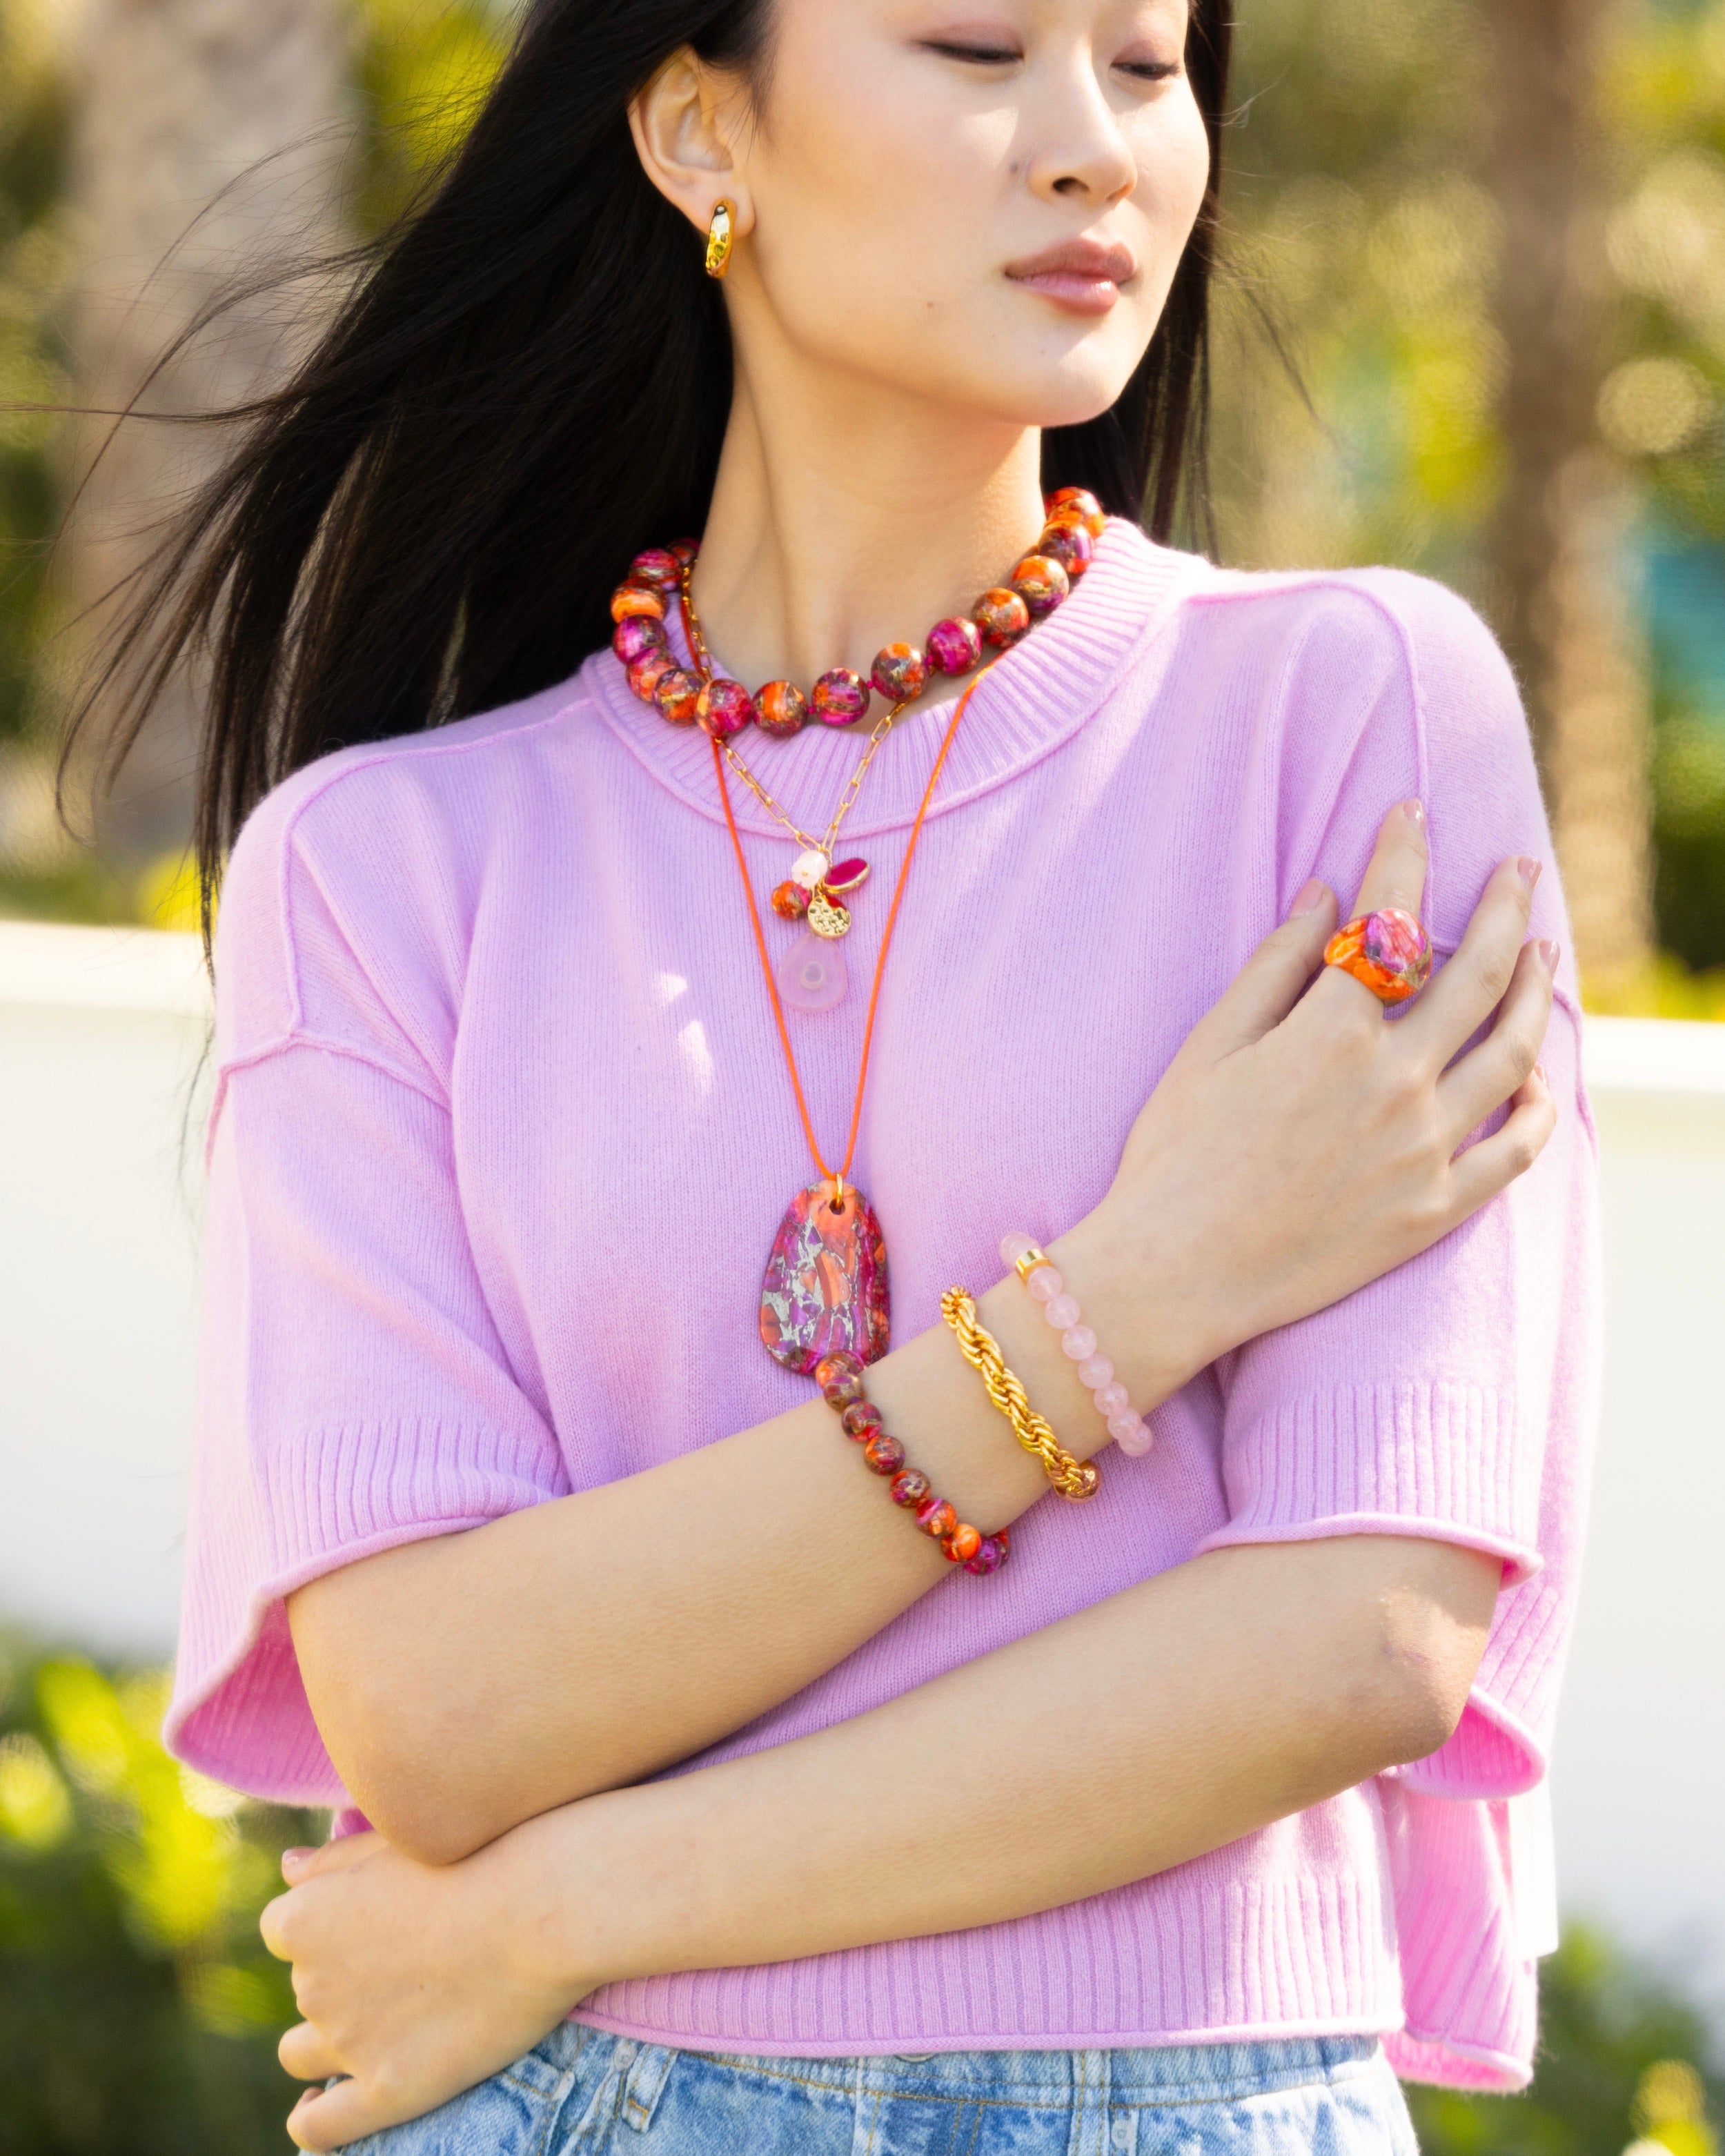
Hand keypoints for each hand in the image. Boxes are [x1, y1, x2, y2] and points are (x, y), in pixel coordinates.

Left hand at [261, 1823, 589, 2150]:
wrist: (543, 1908)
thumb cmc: (475, 1854)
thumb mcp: (393, 1840)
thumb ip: (331, 1860)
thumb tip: (287, 1869)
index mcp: (303, 1918)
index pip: (283, 1928)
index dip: (325, 1923)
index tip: (369, 1917)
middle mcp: (312, 1983)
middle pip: (306, 1985)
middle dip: (340, 1976)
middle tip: (404, 1958)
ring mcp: (347, 2042)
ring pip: (302, 2053)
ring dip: (325, 2041)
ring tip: (373, 2028)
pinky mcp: (386, 2090)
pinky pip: (320, 2126)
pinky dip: (311, 2119)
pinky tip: (316, 2108)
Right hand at [1072, 799, 1556, 1397]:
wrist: (1173, 1275)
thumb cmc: (1172, 1155)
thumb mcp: (1210, 1045)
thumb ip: (1276, 964)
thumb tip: (1327, 895)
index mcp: (1330, 1032)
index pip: (1390, 917)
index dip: (1402, 853)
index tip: (1412, 813)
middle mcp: (1393, 1083)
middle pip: (1478, 972)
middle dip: (1503, 906)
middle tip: (1516, 867)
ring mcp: (1423, 1149)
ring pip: (1511, 1051)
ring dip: (1535, 991)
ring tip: (1542, 953)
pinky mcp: (1434, 1209)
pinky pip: (1513, 1150)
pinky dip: (1536, 1107)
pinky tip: (1539, 1079)